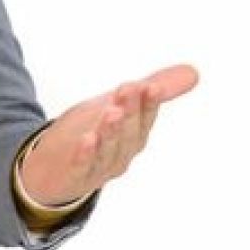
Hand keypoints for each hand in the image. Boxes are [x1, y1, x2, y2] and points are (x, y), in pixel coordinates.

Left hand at [20, 63, 198, 206]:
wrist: (55, 169)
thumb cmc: (93, 133)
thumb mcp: (119, 105)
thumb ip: (153, 89)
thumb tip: (194, 72)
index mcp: (135, 136)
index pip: (146, 117)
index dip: (149, 103)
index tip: (151, 85)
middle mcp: (122, 154)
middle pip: (129, 132)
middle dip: (130, 110)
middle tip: (128, 88)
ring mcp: (99, 168)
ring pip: (109, 150)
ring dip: (111, 131)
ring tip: (112, 112)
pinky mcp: (75, 177)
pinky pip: (83, 167)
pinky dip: (86, 155)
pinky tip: (86, 139)